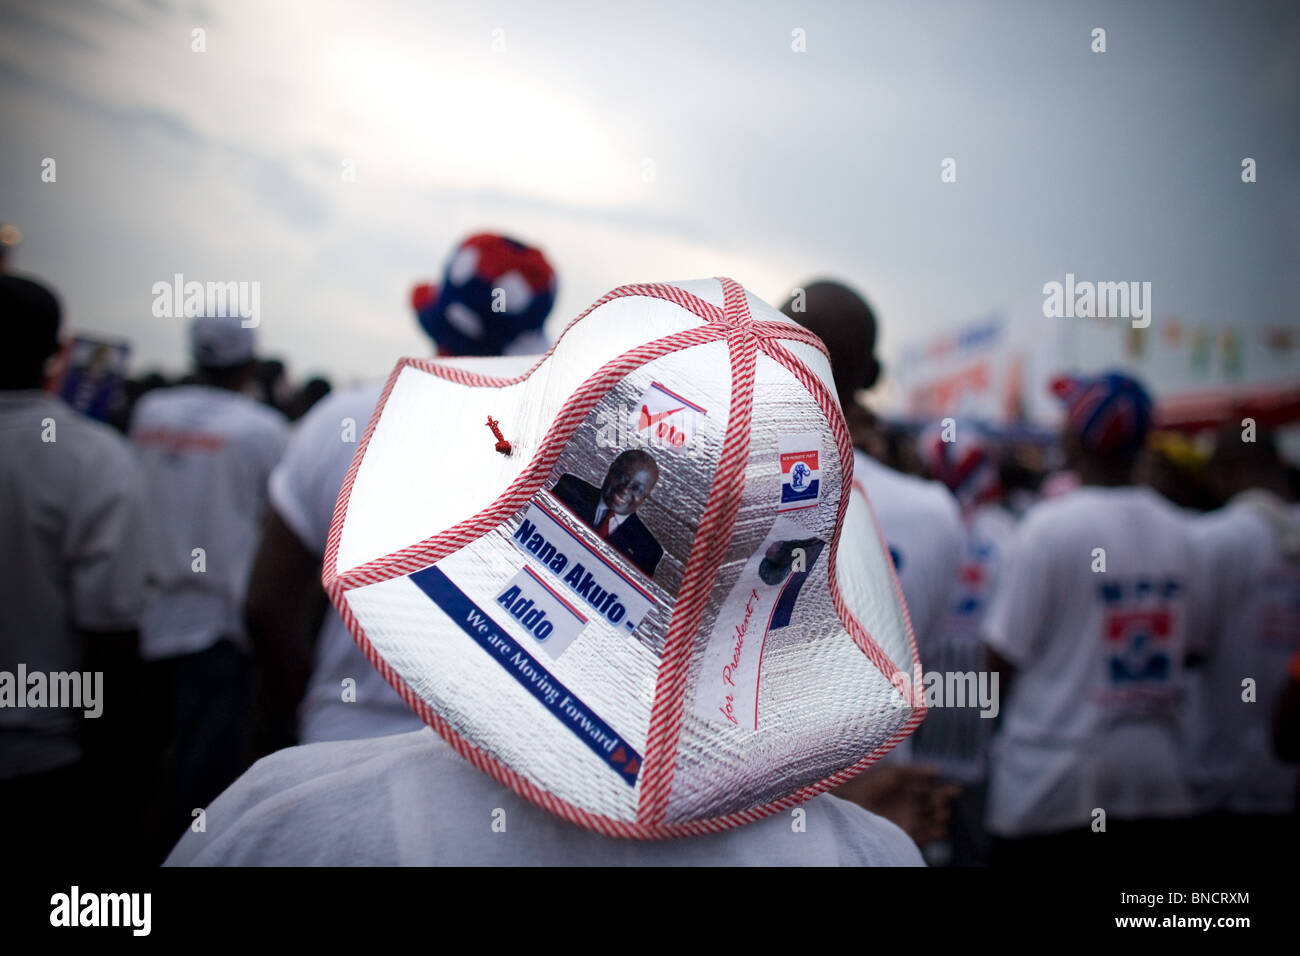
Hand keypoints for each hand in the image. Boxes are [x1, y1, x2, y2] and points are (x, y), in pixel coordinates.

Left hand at [832, 764, 960, 845]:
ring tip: (939, 814)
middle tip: (941, 802)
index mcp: (912, 789)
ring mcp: (910, 819)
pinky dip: (935, 834)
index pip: (935, 792)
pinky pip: (926, 836)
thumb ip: (916, 771)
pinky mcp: (906, 833)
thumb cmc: (872, 783)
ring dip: (940, 819)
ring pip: (933, 821)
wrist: (854, 802)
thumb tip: (938, 769)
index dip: (947, 791)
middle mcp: (913, 805)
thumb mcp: (895, 773)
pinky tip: (940, 829)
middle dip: (942, 804)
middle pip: (936, 806)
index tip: (956, 790)